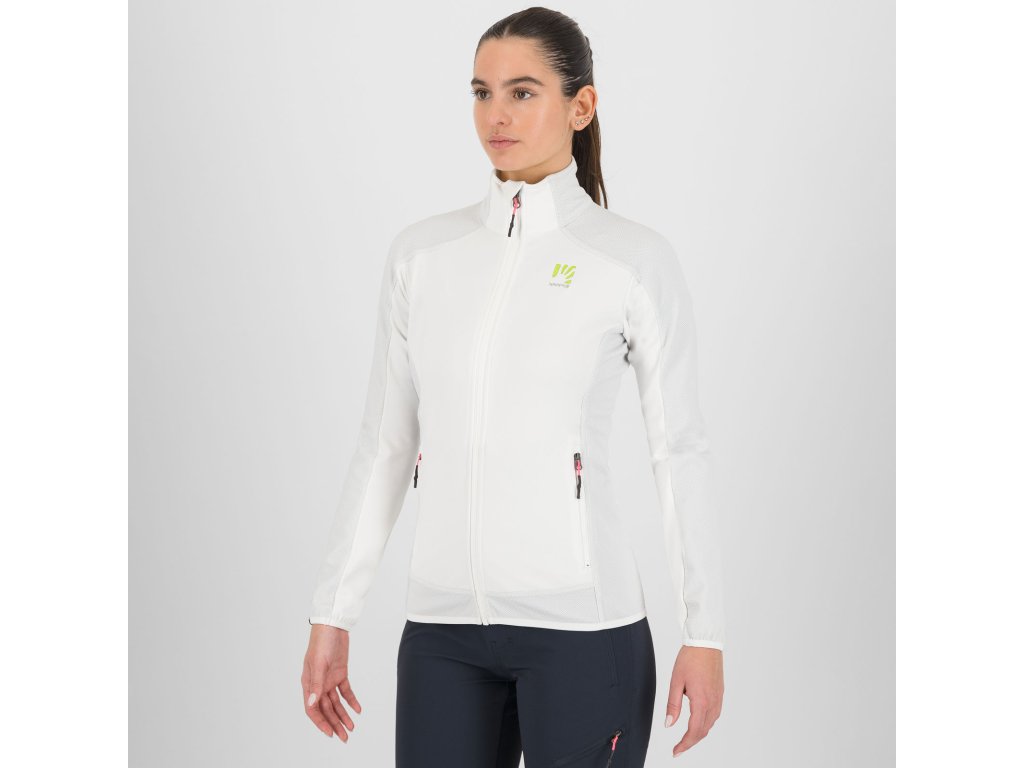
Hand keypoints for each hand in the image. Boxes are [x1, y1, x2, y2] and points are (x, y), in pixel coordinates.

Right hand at [301, 624, 361, 740]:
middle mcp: (318, 684)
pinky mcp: (340, 673)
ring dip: (343, 715)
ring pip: (336, 702)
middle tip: (344, 737)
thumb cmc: (321, 642)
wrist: (333, 625)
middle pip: (326, 709)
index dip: (321, 722)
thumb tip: (312, 703)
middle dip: (334, 723)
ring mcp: (329, 679)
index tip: (330, 733)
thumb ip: (316, 684)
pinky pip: (345, 691)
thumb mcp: (319, 664)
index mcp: (308, 683)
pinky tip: (357, 710)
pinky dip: (351, 700)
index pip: (312, 709)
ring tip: (351, 728)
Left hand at [664, 645, 723, 756]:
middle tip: (678, 748)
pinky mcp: (720, 693)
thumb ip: (673, 705)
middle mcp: (713, 702)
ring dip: (698, 733)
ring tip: (685, 738)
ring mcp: (719, 698)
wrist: (706, 643)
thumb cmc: (690, 659)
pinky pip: (714, 715)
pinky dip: (705, 724)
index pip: (694, 731)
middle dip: (691, 742)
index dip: (685, 744)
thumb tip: (669, 724)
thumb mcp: (676, 682)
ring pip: (710, 724)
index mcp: (702, 701)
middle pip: (703, 731)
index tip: (676, 751)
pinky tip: (697, 722)